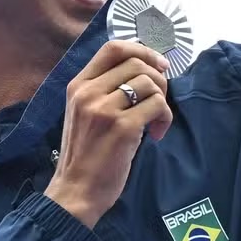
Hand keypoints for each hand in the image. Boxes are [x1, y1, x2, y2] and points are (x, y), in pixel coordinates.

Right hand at [44, 40, 172, 227]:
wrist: (75, 192)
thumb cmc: (85, 154)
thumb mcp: (84, 112)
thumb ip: (105, 89)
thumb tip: (146, 68)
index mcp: (78, 85)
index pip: (112, 47)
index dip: (142, 50)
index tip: (158, 65)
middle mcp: (89, 92)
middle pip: (137, 62)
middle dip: (159, 78)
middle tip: (160, 100)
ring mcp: (104, 109)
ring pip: (149, 83)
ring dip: (163, 100)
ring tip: (157, 121)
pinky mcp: (123, 128)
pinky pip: (157, 105)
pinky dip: (164, 118)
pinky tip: (157, 133)